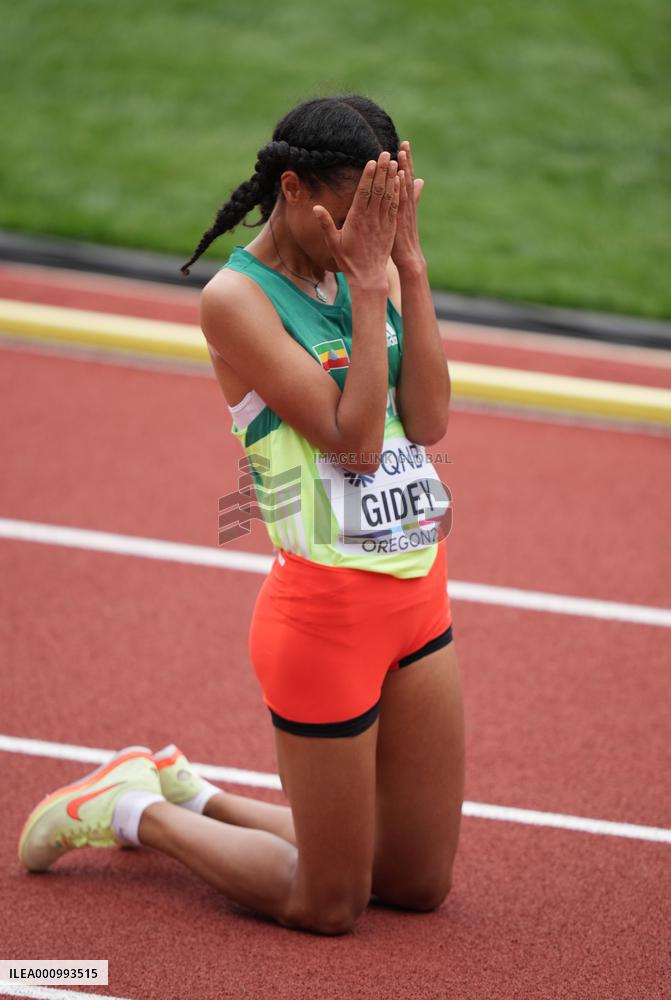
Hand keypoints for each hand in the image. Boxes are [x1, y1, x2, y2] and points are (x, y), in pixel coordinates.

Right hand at [312, 151, 399, 287]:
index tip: (372, 162)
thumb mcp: (333, 243)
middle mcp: (372, 219)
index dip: (369, 176)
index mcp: (357, 220)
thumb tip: (315, 207)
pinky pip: (395, 206)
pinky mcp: (390, 227)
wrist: (368, 277)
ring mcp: (383, 222)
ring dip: (392, 178)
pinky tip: (399, 182)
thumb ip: (325, 224)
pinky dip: (397, 193)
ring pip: (388, 196)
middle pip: (378, 190)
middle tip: (386, 153)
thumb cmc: (348, 261)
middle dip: (382, 170)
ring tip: (395, 162)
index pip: (364, 193)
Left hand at [391, 140, 424, 270]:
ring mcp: (405, 211)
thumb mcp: (408, 215)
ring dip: (405, 169)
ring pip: (404, 186)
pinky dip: (402, 187)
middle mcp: (408, 204)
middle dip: (407, 160)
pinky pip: (401, 200)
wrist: (410, 258)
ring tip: (402, 153)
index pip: (406, 178)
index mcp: (408, 202)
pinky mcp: (401, 219)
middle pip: (407, 178)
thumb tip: (419, 180)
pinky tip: (402, 176)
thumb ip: (413, 197)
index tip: (404, 145)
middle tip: (405, 142)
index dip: (406, 162)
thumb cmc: (404, 238)